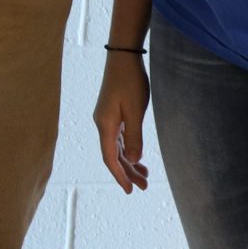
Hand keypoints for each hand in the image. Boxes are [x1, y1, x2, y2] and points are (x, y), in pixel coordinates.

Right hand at [93, 53, 151, 192]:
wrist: (123, 58)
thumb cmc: (130, 82)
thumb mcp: (135, 111)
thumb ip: (134, 137)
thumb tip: (132, 161)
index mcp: (105, 125)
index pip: (110, 158)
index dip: (120, 175)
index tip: (130, 190)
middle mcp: (103, 124)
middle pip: (113, 155)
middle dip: (127, 172)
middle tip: (143, 186)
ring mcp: (107, 119)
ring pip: (116, 147)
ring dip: (129, 162)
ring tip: (144, 175)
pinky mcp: (113, 113)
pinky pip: (118, 138)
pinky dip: (128, 149)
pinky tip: (137, 156)